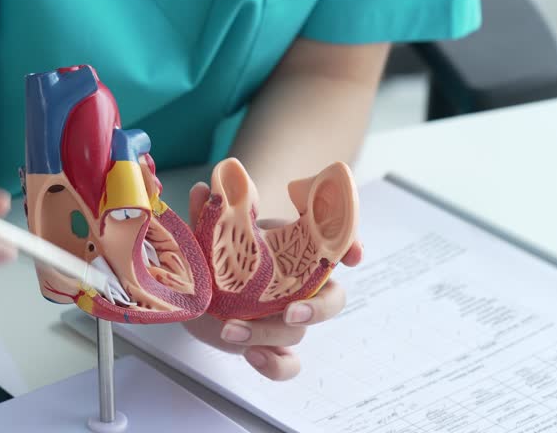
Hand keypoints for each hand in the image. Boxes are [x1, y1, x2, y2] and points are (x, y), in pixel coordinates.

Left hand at [184, 182, 362, 379]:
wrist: (203, 287)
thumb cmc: (223, 254)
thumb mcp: (217, 234)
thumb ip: (211, 214)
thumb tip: (203, 190)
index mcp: (297, 252)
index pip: (336, 246)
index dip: (351, 247)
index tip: (352, 255)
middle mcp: (300, 286)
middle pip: (330, 301)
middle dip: (317, 309)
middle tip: (288, 312)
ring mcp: (287, 319)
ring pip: (297, 333)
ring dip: (267, 333)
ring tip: (230, 328)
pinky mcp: (271, 345)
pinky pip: (288, 364)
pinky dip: (275, 365)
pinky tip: (252, 356)